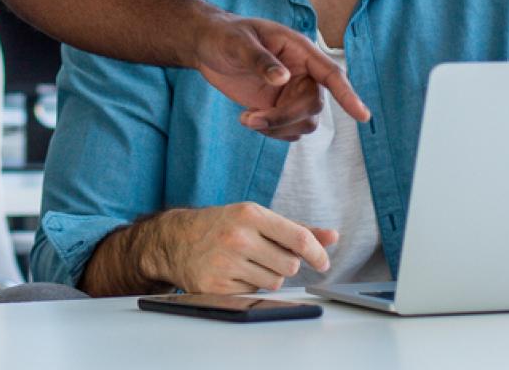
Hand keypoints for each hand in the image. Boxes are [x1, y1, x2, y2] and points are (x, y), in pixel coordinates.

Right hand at [152, 203, 338, 292]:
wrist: (176, 240)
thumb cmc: (223, 226)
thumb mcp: (256, 218)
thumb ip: (296, 228)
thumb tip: (332, 237)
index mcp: (250, 214)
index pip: (298, 237)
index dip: (317, 253)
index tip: (323, 262)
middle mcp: (238, 237)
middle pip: (289, 266)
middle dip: (284, 264)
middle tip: (266, 255)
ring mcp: (225, 263)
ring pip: (274, 283)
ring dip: (267, 277)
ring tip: (246, 263)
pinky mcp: (216, 286)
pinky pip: (253, 294)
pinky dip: (248, 287)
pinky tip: (233, 273)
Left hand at [193, 14, 368, 139]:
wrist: (208, 46)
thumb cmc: (225, 35)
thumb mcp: (239, 43)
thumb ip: (260, 59)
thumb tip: (283, 78)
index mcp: (300, 50)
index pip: (331, 74)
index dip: (348, 95)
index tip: (363, 117)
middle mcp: (302, 73)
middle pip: (314, 106)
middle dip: (285, 118)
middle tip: (250, 119)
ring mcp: (292, 92)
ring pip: (305, 122)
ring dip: (278, 129)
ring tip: (246, 119)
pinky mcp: (279, 107)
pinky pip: (290, 129)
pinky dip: (272, 132)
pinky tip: (249, 119)